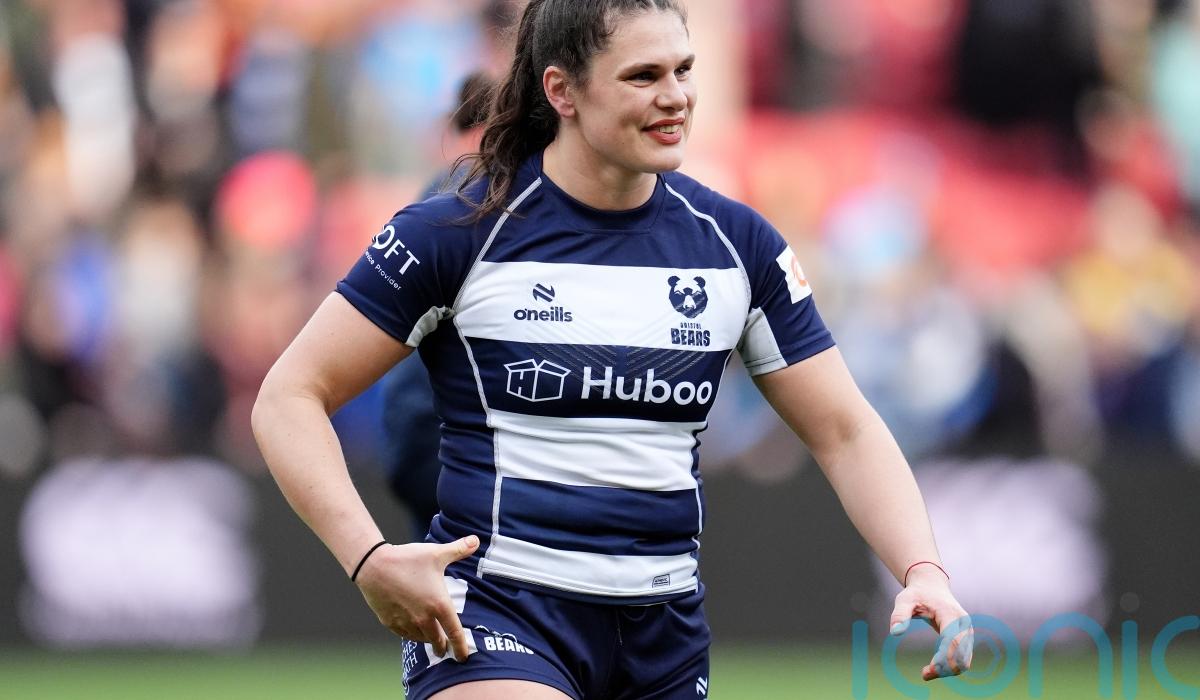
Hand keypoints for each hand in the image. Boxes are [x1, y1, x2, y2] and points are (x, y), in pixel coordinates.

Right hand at [354, 535, 479, 660]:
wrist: (374, 565)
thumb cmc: (408, 559)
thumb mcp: (436, 553)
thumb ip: (459, 549)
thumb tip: (476, 539)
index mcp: (439, 605)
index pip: (455, 633)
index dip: (461, 647)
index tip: (464, 656)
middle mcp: (424, 618)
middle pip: (437, 641)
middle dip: (443, 647)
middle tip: (446, 650)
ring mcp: (406, 622)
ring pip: (421, 639)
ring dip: (427, 640)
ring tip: (431, 638)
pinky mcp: (391, 623)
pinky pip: (405, 635)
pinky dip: (411, 635)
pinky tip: (413, 631)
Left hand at [889, 566, 972, 680]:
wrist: (932, 586)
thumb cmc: (917, 593)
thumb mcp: (904, 599)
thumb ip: (899, 614)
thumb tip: (894, 632)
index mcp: (951, 614)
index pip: (953, 642)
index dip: (943, 660)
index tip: (927, 672)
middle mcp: (964, 624)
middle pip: (962, 655)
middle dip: (945, 669)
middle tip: (924, 674)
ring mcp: (967, 632)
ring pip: (964, 660)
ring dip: (948, 671)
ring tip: (926, 673)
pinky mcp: (965, 638)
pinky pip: (962, 658)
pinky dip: (950, 666)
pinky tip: (934, 668)